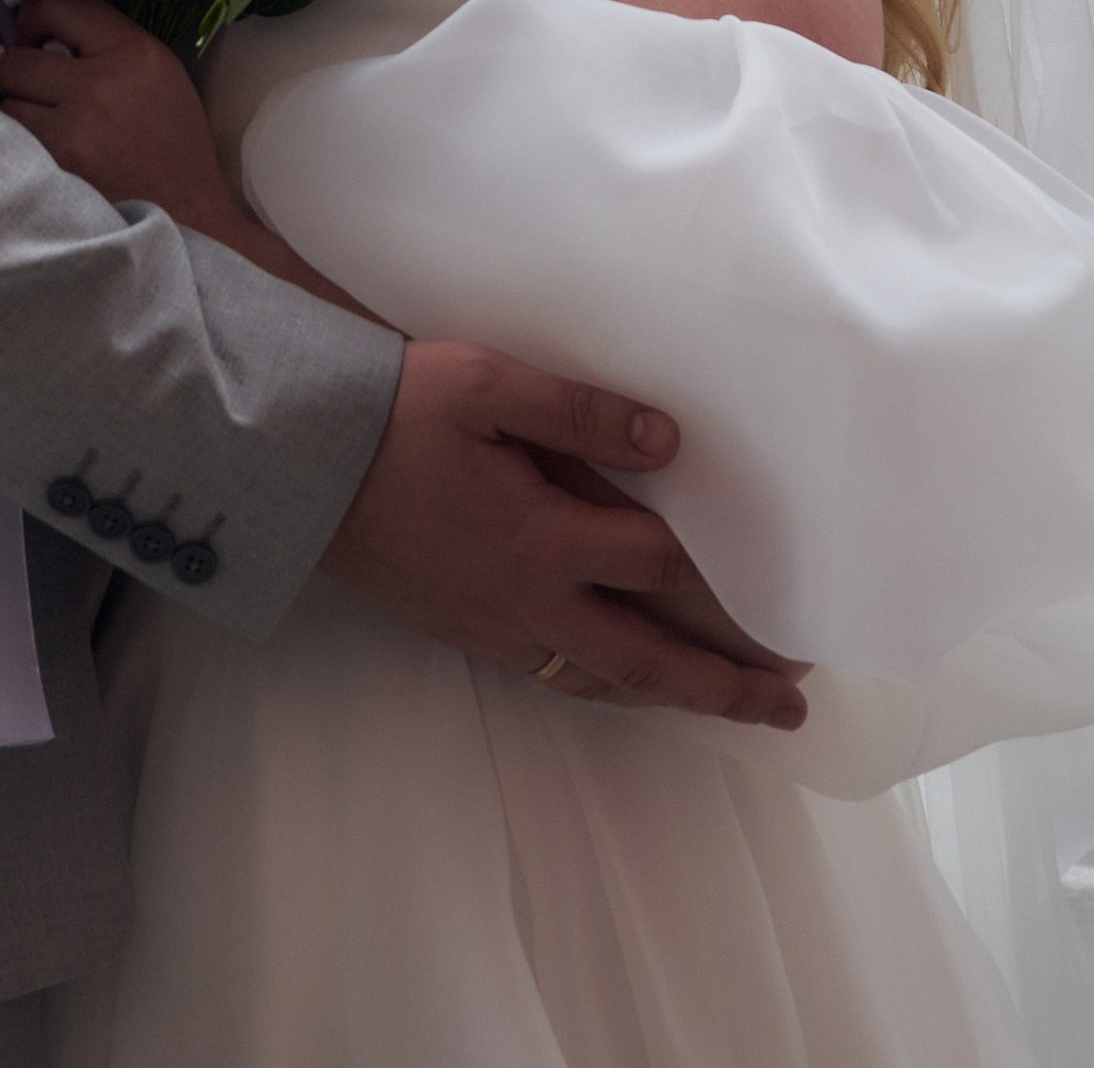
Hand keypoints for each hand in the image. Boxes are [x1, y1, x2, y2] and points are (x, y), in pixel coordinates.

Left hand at [0, 0, 233, 234]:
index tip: (35, 35)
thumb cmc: (173, 146)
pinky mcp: (55, 169)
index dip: (36, 17)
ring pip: (7, 102)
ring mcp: (73, 130)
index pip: (61, 6)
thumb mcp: (160, 75)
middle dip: (22, 74)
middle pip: (18, 59)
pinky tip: (44, 156)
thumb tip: (46, 31)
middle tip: (37, 91)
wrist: (189, 216)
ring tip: (46, 130)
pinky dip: (19, 147)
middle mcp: (100, 84)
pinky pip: (10, 142)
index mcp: (133, 52)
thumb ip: (108, 44)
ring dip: (19, 114)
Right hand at [325, 343, 808, 730]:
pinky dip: (607, 686)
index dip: (721, 573)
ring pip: (602, 680)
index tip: (783, 580)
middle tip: (789, 709)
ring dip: (670, 695)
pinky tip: (621, 679)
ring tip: (723, 705)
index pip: (656, 562)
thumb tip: (667, 440)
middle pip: (647, 660)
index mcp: (542, 539)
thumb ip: (580, 411)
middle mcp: (529, 601)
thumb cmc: (396, 411)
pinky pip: (557, 675)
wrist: (303, 463)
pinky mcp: (467, 630)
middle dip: (723, 687)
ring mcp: (496, 626)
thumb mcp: (488, 385)